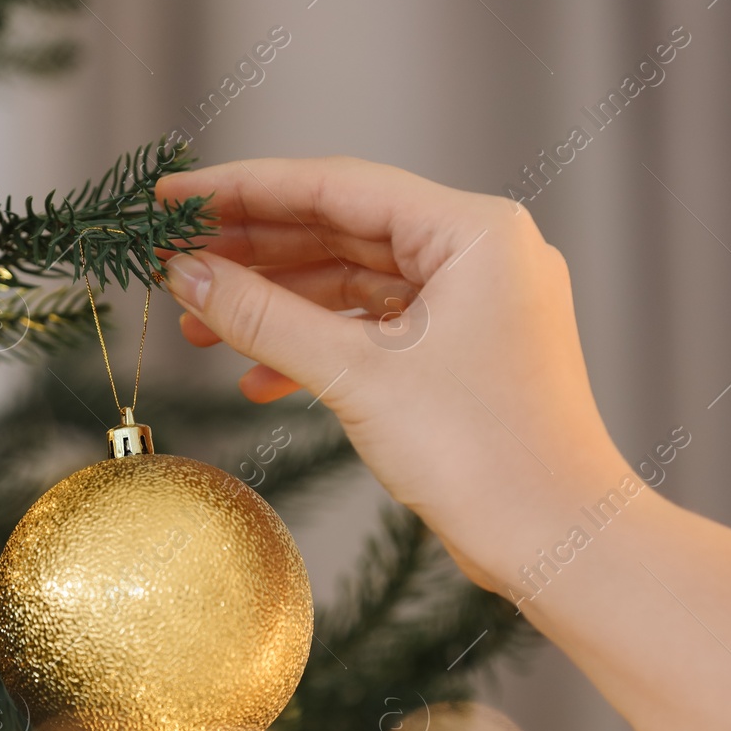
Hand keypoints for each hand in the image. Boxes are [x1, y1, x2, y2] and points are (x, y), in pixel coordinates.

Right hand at [156, 157, 632, 591]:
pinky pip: (377, 329)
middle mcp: (481, 253)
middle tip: (172, 261)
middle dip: (253, 251)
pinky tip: (257, 379)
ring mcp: (476, 303)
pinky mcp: (466, 352)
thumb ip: (264, 317)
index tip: (171, 199)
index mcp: (474, 231)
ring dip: (277, 304)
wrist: (559, 545)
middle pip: (342, 228)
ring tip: (199, 327)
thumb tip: (184, 275)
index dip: (242, 189)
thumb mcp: (357, 376)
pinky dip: (319, 348)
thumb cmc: (484, 456)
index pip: (337, 185)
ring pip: (354, 282)